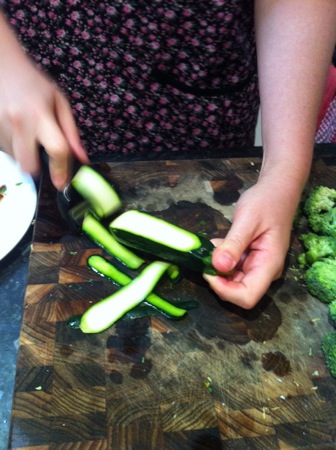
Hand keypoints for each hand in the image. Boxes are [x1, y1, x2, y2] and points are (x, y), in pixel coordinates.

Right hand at [0, 51, 88, 189]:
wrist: (3, 66)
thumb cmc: (34, 83)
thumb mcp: (60, 103)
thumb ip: (72, 134)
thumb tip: (82, 159)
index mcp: (41, 114)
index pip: (57, 149)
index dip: (62, 169)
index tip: (62, 182)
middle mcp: (19, 123)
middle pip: (29, 164)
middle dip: (38, 170)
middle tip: (43, 163)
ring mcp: (1, 127)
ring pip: (16, 160)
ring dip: (26, 157)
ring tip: (29, 138)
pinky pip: (6, 152)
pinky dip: (15, 149)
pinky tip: (19, 133)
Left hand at [204, 180, 296, 308]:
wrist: (277, 191)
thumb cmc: (266, 202)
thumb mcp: (247, 220)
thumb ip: (234, 244)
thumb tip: (218, 266)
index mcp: (269, 265)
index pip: (247, 297)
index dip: (225, 291)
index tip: (209, 272)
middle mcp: (264, 271)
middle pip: (238, 293)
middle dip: (218, 280)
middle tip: (207, 257)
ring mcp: (257, 267)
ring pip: (233, 283)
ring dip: (218, 270)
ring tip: (214, 247)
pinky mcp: (250, 261)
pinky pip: (232, 270)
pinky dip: (221, 262)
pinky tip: (219, 245)